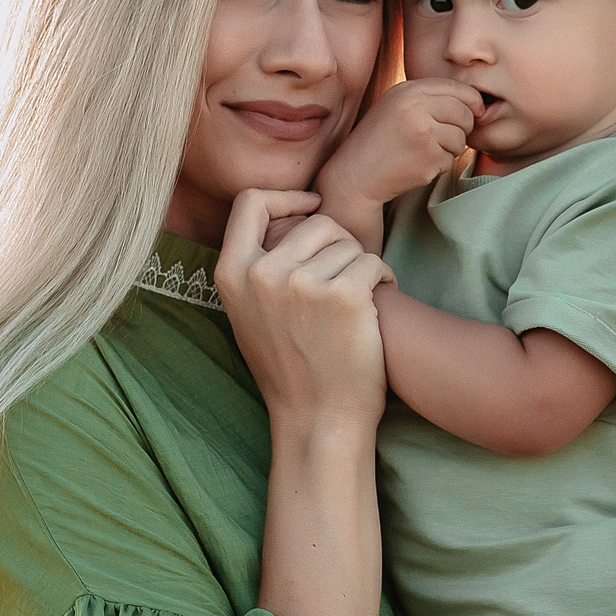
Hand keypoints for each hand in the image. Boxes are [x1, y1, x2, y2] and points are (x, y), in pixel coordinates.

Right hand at [214, 188, 394, 436]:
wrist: (318, 418)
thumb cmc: (290, 367)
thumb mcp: (249, 313)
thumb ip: (256, 266)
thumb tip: (283, 215)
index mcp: (232, 273)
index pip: (251, 202)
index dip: (286, 197)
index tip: (311, 206)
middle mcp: (262, 273)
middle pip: (316, 221)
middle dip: (340, 245)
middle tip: (346, 278)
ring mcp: (301, 283)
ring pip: (348, 243)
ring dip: (362, 266)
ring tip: (357, 301)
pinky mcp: (342, 295)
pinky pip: (373, 262)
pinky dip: (383, 280)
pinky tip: (375, 308)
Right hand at [313, 78, 482, 248]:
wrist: (356, 173)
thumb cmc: (380, 139)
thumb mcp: (397, 105)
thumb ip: (430, 98)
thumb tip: (476, 103)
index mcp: (408, 90)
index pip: (457, 88)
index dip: (472, 101)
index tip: (475, 112)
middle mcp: (415, 108)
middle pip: (464, 113)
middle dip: (464, 127)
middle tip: (446, 137)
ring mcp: (422, 133)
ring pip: (461, 139)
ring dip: (451, 149)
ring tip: (425, 150)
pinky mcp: (427, 158)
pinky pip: (450, 160)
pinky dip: (439, 165)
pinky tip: (417, 164)